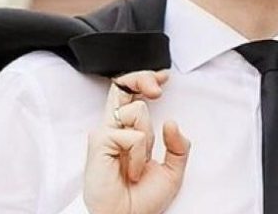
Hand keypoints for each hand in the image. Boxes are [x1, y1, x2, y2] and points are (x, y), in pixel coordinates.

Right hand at [84, 70, 190, 213]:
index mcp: (128, 132)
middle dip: (142, 79)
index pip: (132, 96)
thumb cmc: (142, 199)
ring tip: (138, 165)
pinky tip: (130, 172)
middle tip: (158, 88)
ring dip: (147, 139)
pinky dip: (138, 156)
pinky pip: (132, 135)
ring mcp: (105, 134)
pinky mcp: (99, 142)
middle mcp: (114, 129)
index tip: (164, 77)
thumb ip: (177, 146)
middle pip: (122, 87)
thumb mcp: (172, 170)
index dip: (145, 80)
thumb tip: (171, 122)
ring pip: (136, 111)